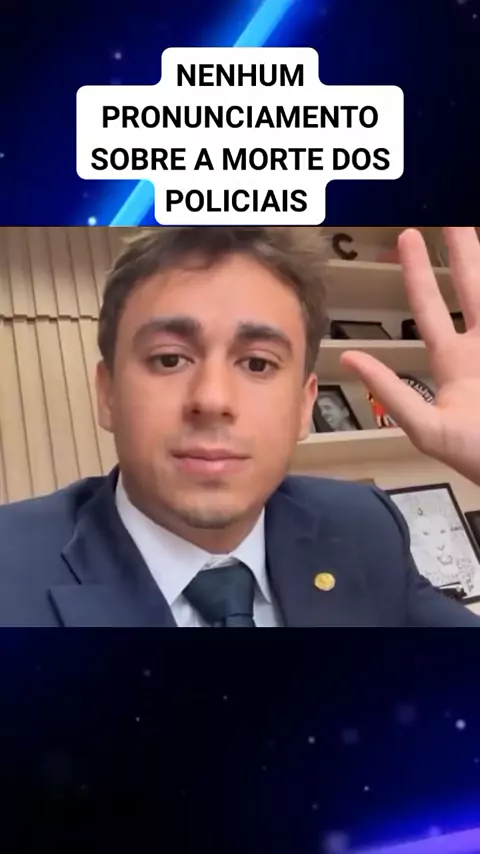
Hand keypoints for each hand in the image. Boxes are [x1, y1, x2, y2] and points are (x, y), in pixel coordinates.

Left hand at [340, 227, 479, 486]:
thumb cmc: (477, 457)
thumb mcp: (427, 427)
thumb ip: (391, 390)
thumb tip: (349, 357)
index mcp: (454, 362)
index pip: (431, 306)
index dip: (418, 273)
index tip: (409, 238)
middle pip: (472, 286)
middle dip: (462, 250)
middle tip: (452, 214)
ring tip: (473, 222)